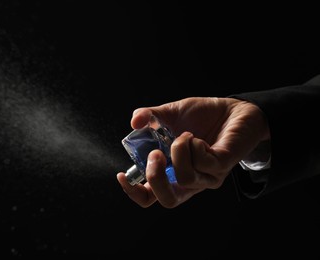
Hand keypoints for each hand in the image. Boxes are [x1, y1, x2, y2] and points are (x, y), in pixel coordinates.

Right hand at [117, 97, 269, 207]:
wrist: (232, 109)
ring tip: (185, 135)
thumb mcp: (170, 114)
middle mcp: (189, 181)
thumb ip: (149, 117)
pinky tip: (197, 137)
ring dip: (179, 151)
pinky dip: (193, 144)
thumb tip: (134, 122)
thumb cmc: (201, 115)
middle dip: (155, 177)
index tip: (121, 175)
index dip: (133, 192)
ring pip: (185, 178)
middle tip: (156, 153)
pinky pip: (203, 162)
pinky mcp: (222, 166)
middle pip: (168, 200)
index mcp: (171, 173)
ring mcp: (207, 177)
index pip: (150, 197)